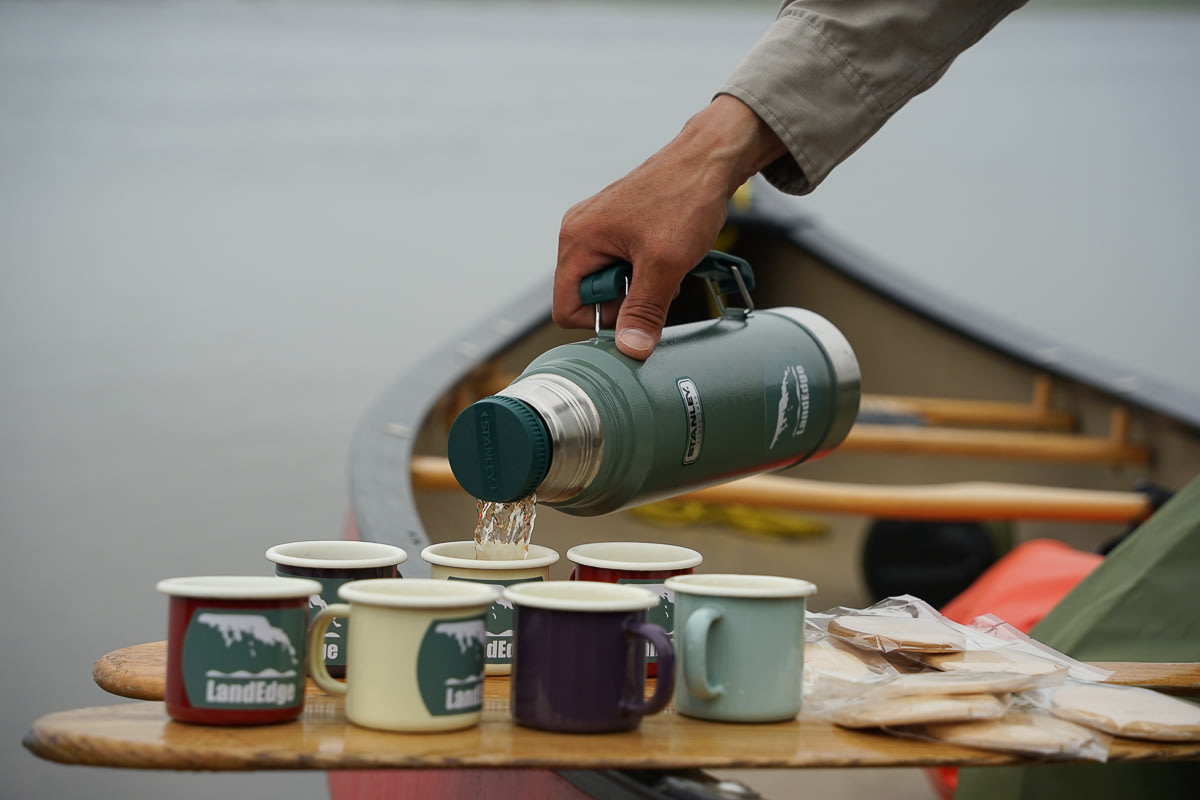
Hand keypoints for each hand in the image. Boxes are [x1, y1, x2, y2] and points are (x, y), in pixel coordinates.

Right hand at [553, 95, 786, 358]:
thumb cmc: (684, 196)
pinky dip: (646, 269)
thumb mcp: (665, 264)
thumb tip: (631, 349)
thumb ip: (644, 310)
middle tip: (657, 279)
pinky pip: (622, 265)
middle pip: (588, 297)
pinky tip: (666, 254)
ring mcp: (598, 228)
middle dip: (625, 299)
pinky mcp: (617, 227)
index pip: (566, 308)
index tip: (636, 307)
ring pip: (609, 282)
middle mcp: (579, 233)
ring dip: (640, 285)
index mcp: (577, 240)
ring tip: (666, 263)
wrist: (710, 158)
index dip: (602, 320)